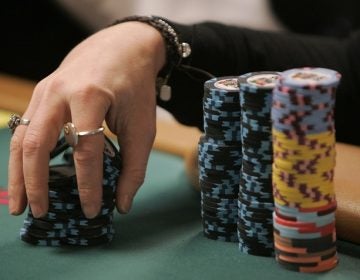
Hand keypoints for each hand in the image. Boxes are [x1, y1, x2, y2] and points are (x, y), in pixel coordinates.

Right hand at [8, 22, 165, 217]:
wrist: (124, 47)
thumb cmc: (136, 87)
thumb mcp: (142, 125)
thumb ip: (134, 166)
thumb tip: (122, 203)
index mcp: (90, 97)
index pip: (84, 151)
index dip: (88, 185)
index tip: (91, 210)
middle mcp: (60, 91)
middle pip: (38, 144)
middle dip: (36, 183)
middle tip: (40, 213)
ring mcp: (45, 90)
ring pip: (22, 137)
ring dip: (19, 173)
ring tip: (20, 203)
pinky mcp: (42, 92)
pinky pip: (25, 127)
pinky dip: (23, 155)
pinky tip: (25, 174)